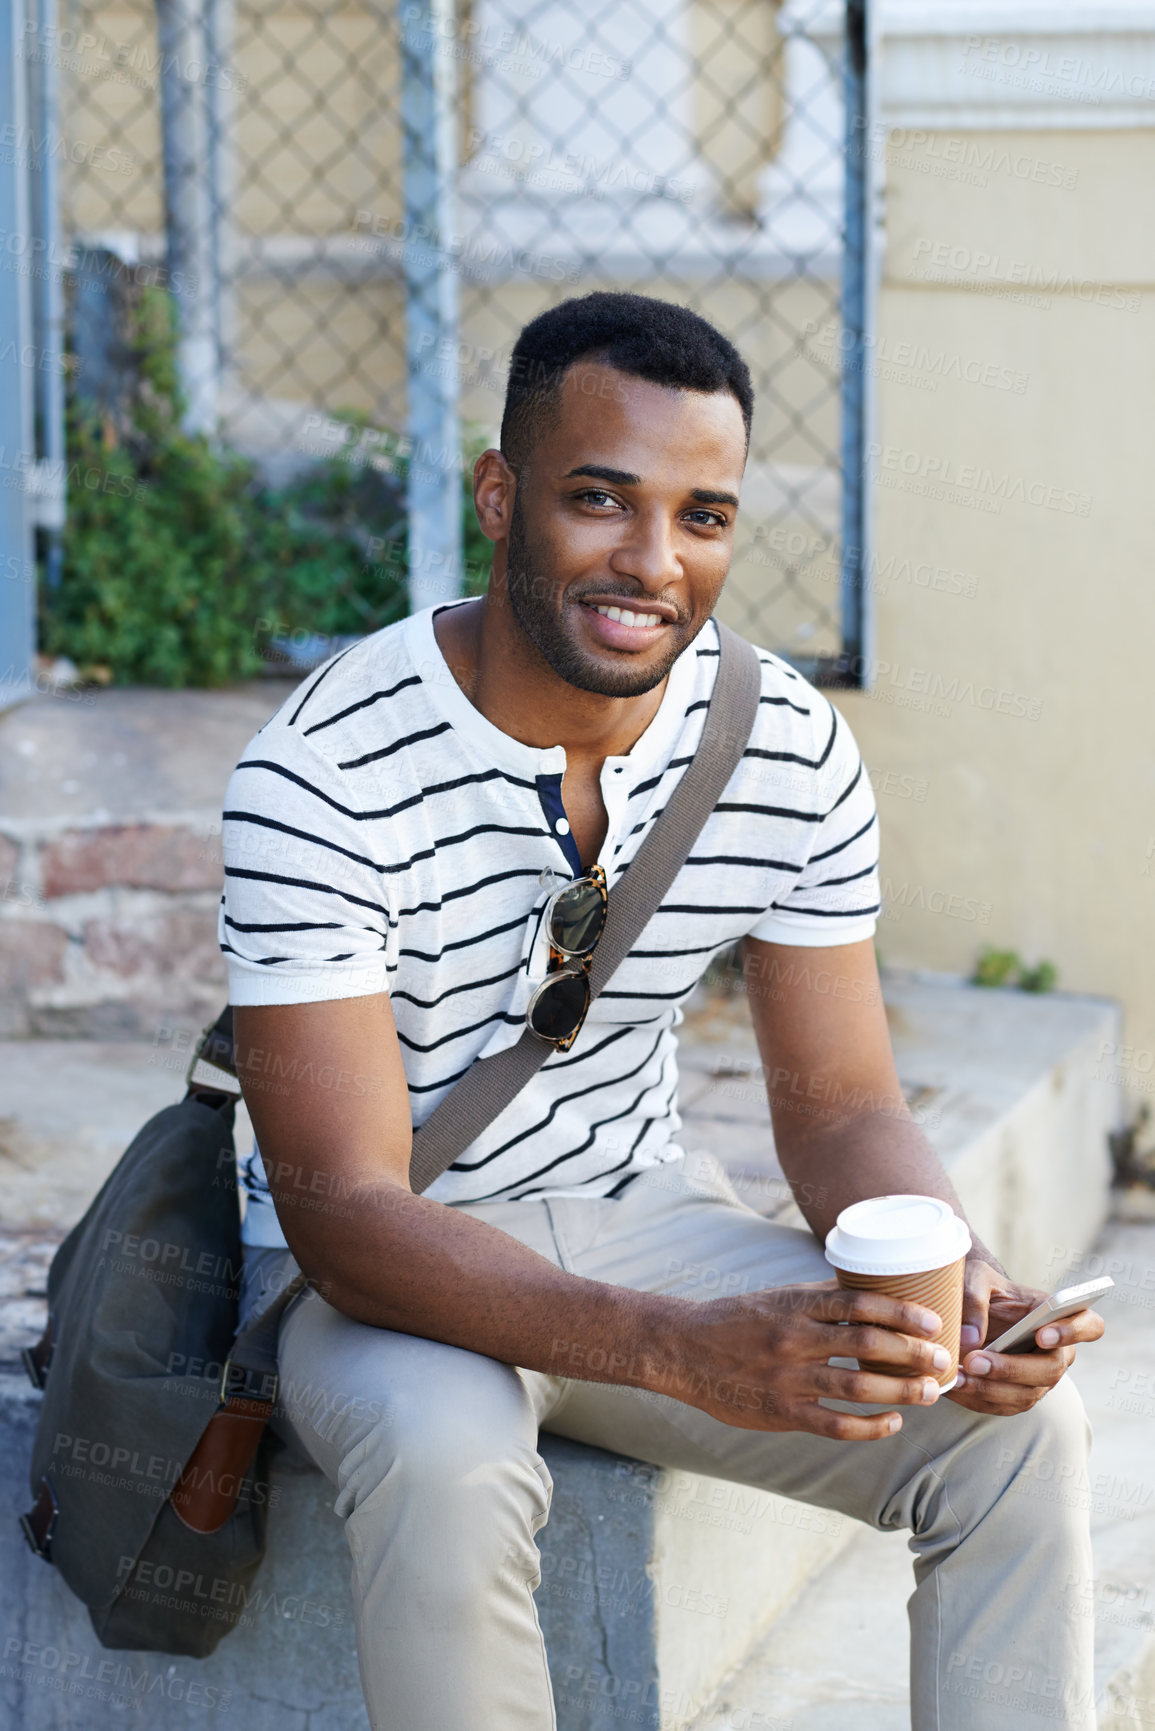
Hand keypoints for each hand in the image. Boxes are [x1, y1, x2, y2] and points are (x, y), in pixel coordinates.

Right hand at [677, 1280, 953, 1438]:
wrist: (684, 1351)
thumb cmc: (736, 1320)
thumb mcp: (777, 1297)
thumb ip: (821, 1298)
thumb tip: (871, 1292)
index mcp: (795, 1305)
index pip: (858, 1303)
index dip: (900, 1312)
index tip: (932, 1321)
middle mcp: (794, 1339)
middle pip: (865, 1345)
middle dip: (911, 1354)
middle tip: (942, 1361)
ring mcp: (787, 1379)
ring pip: (856, 1387)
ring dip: (900, 1391)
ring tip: (930, 1392)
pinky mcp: (781, 1413)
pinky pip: (834, 1425)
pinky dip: (869, 1427)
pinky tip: (893, 1423)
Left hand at [949, 1258, 1105, 1415]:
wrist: (971, 1311)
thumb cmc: (983, 1289)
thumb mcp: (976, 1278)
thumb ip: (973, 1299)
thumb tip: (971, 1338)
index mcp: (1059, 1316)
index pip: (1089, 1325)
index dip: (1073, 1332)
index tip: (1043, 1334)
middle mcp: (1058, 1352)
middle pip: (1051, 1370)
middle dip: (1012, 1368)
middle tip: (974, 1360)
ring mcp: (1039, 1379)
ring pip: (1026, 1395)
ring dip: (989, 1389)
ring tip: (957, 1377)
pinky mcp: (1018, 1396)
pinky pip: (1002, 1406)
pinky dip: (976, 1398)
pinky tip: (953, 1386)